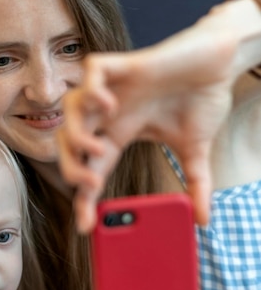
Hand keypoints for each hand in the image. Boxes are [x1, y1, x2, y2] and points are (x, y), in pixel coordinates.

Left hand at [57, 2, 259, 231]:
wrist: (221, 64)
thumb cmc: (202, 100)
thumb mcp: (196, 150)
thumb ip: (195, 182)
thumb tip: (202, 220)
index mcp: (121, 131)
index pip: (91, 167)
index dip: (84, 197)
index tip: (85, 226)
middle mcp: (111, 111)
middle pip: (68, 139)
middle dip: (70, 166)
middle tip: (90, 186)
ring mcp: (114, 86)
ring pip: (71, 106)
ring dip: (77, 133)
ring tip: (99, 150)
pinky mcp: (125, 63)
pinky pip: (93, 70)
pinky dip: (92, 88)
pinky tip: (109, 105)